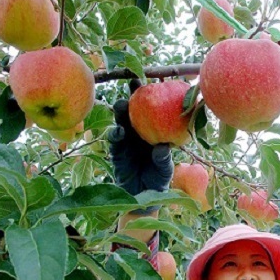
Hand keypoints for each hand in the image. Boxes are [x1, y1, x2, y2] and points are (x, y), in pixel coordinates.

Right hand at [108, 81, 172, 212]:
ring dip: (122, 112)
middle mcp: (138, 133)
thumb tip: (162, 147)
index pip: (153, 112)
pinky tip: (119, 130)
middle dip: (133, 96)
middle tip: (134, 85)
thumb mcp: (165, 170)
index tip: (154, 83)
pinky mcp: (116, 152)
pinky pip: (114, 140)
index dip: (152, 98)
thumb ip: (164, 159)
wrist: (144, 197)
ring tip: (124, 105)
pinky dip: (116, 133)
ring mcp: (126, 141)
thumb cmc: (158, 179)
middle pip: (134, 111)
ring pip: (121, 121)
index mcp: (153, 132)